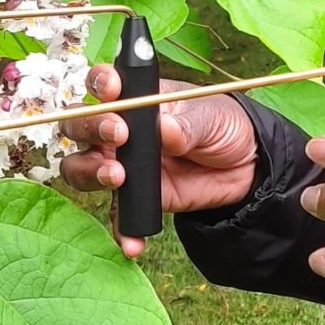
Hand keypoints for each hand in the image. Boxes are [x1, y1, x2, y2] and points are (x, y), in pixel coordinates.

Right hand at [59, 65, 257, 257]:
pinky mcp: (133, 197)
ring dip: (90, 171)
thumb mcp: (211, 116)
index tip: (111, 90)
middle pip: (78, 125)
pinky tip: (131, 241)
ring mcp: (121, 163)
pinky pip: (117, 214)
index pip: (102, 84)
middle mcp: (118, 129)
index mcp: (135, 98)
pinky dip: (121, 228)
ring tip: (117, 177)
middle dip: (90, 127)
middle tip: (118, 136)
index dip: (99, 83)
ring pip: (81, 167)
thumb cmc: (222, 125)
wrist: (245, 168)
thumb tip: (165, 129)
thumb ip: (186, 123)